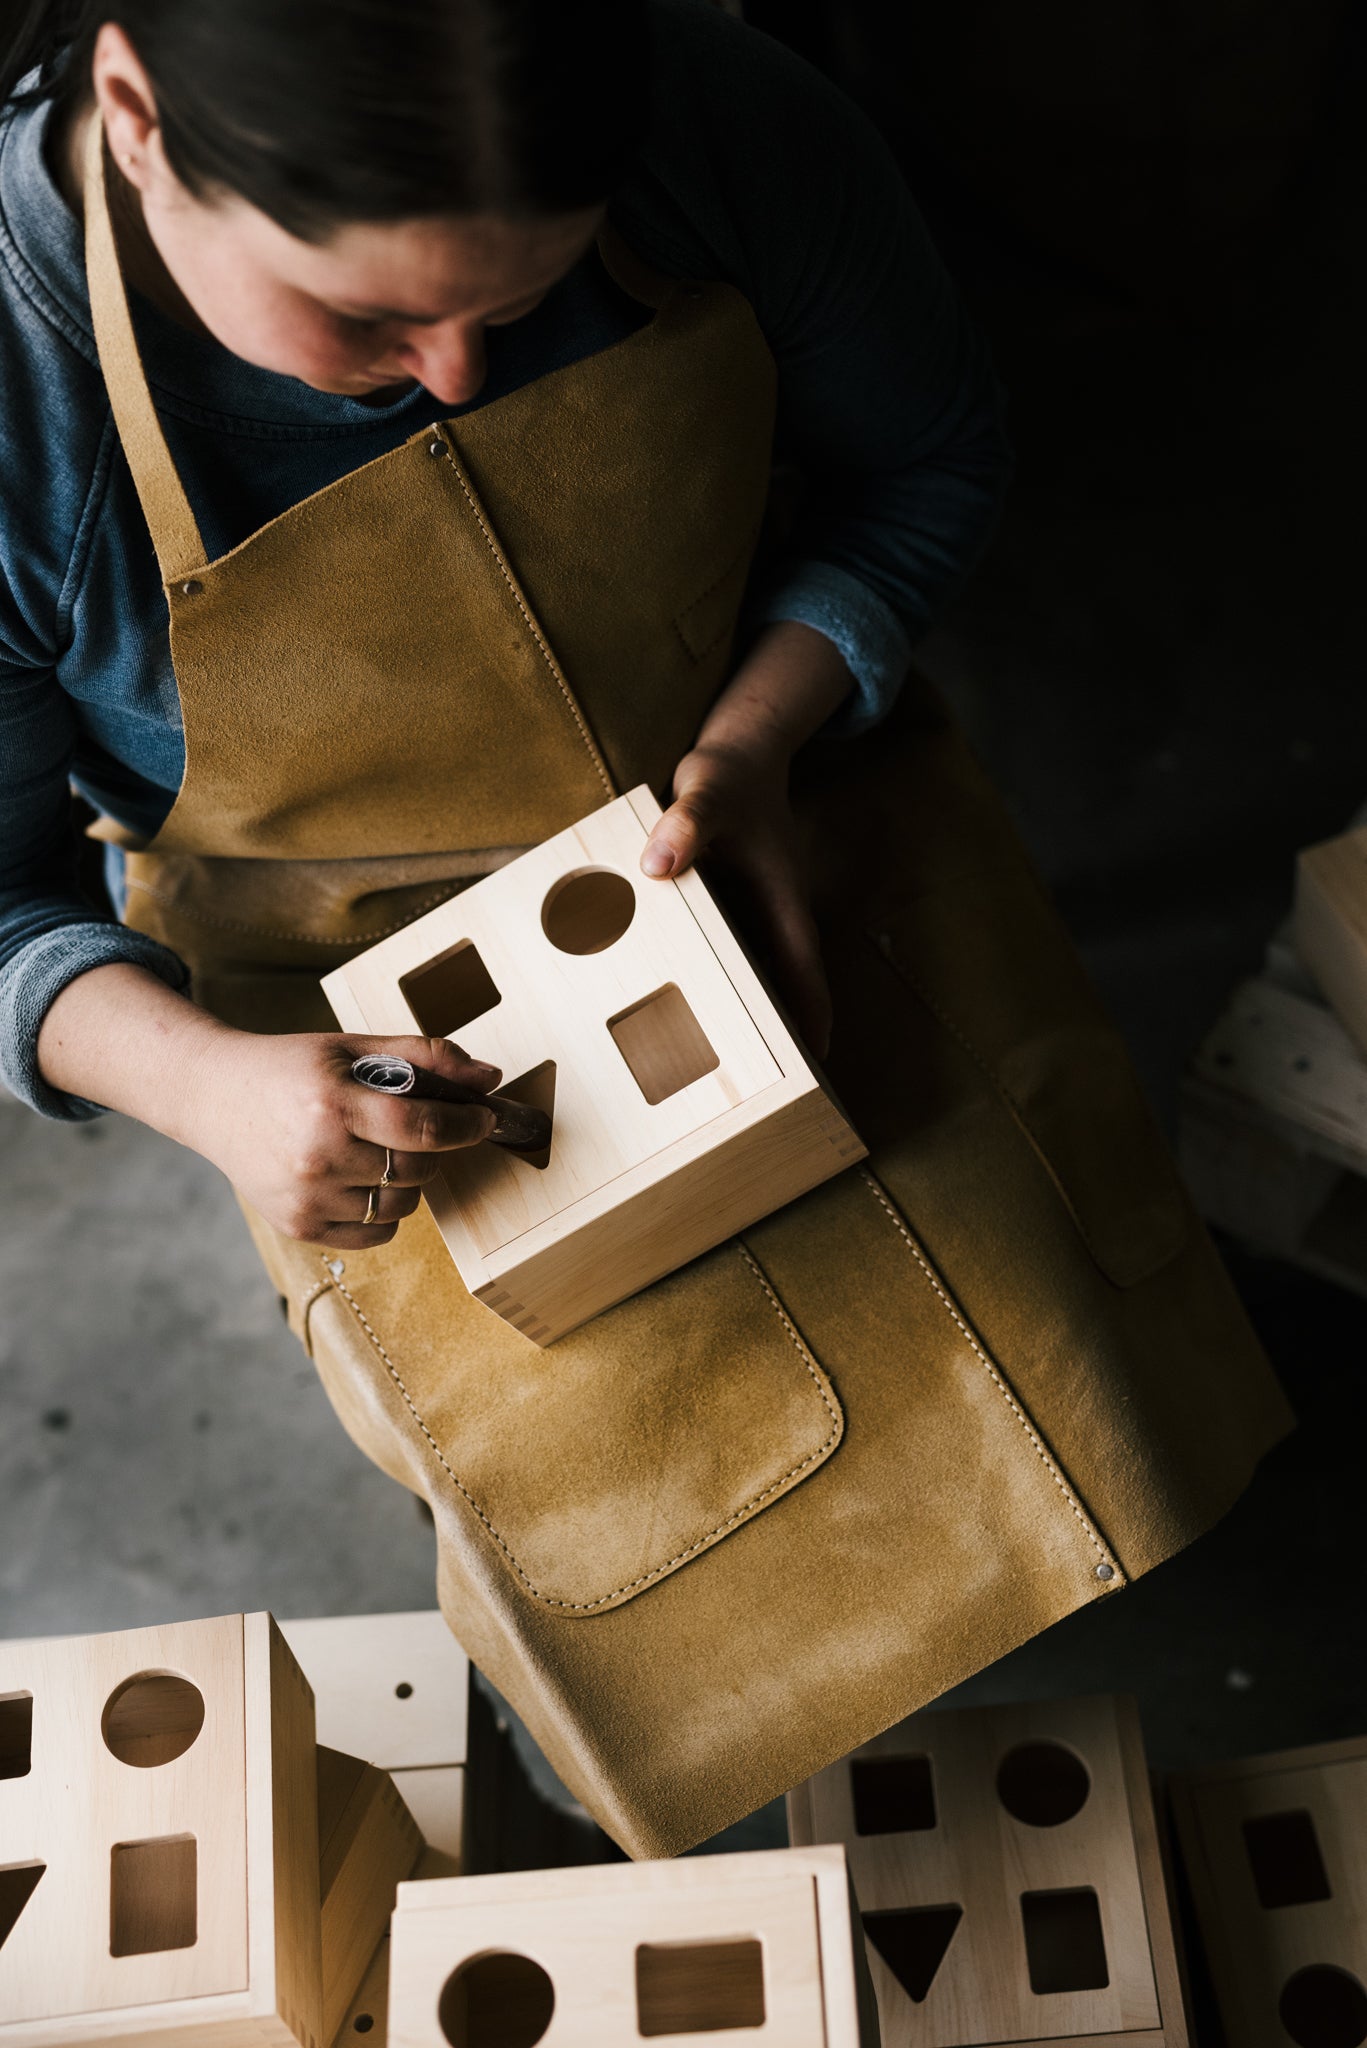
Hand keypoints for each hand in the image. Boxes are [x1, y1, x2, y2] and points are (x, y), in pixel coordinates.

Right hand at [187, 1030, 503, 1246]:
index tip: (483, 1119)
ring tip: (384, 1152)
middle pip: (417, 1168)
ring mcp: (307, 1197)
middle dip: (435, 1149)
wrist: (212, 1096)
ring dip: (410, 1181)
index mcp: (332, 1103)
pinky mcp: (299, 1226)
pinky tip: (364, 1179)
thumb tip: (489, 1078)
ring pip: (402, 1206)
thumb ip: (423, 1057)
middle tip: (422, 1129)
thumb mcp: (352, 1047)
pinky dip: (386, 1212)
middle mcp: (318, 1155)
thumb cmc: (289, 1068)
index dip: (466, 1125)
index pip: (422, 1126)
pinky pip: (376, 1234)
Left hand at [643, 742, 831, 1056]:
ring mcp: (754, 912)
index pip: (804, 967)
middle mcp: (774, 912)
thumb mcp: (706, 791)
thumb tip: (659, 866)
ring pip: (758, 972)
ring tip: (726, 1064)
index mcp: (782, 898)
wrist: (740, 750)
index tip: (816, 1056)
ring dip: (751, 1009)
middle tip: (768, 1081)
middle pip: (784, 982)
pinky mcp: (732, 906)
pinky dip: (719, 977)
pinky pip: (731, 951)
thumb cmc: (730, 772)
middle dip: (781, 1029)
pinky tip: (688, 1001)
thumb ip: (686, 823)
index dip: (811, 1012)